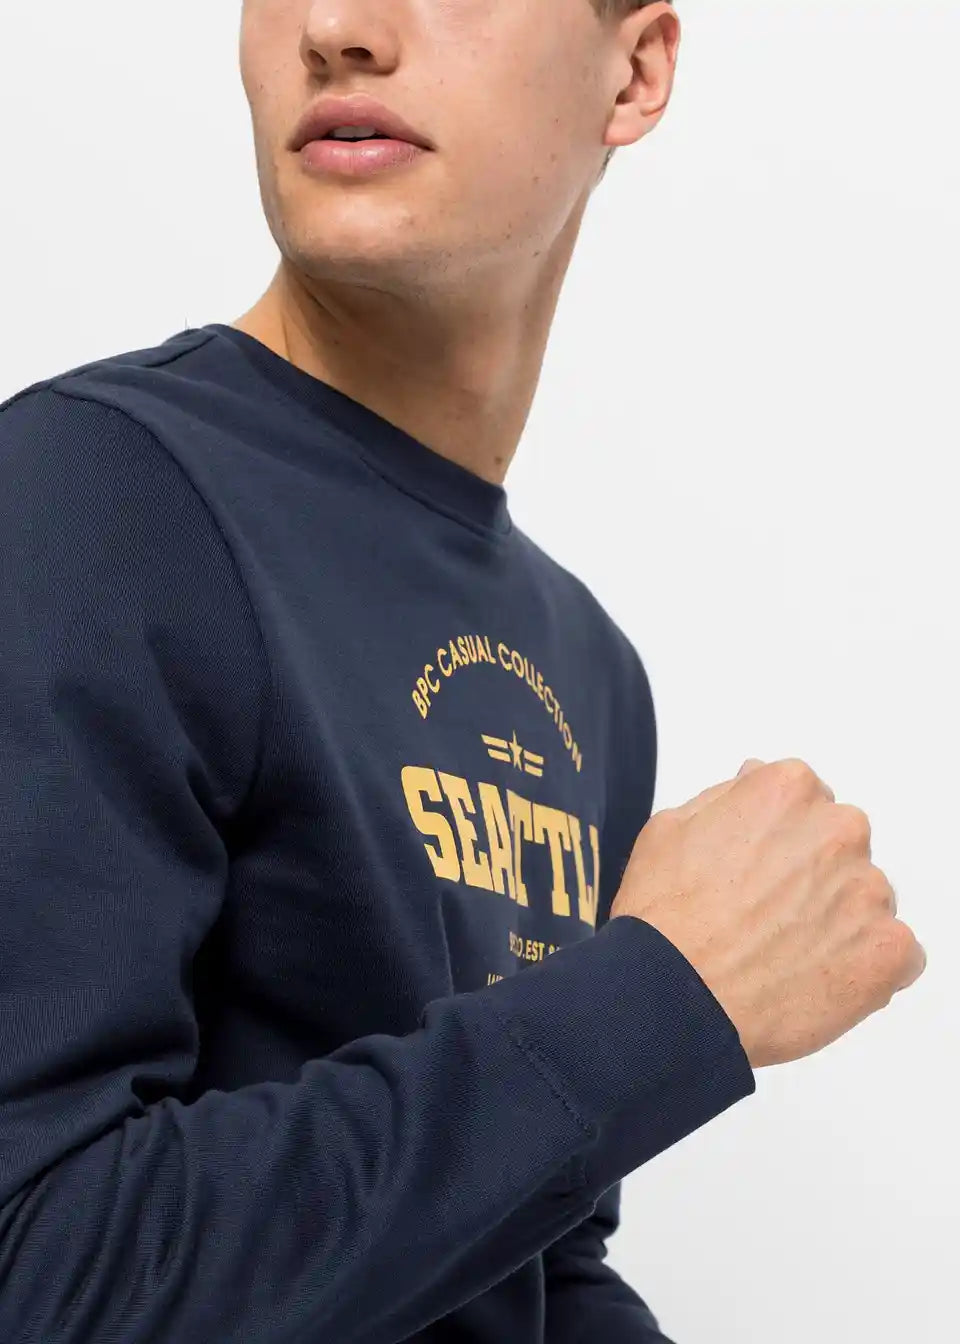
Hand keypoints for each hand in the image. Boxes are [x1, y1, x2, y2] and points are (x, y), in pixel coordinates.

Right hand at [609, 757, 925, 1067]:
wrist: (675, 998)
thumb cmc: (665, 919)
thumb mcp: (669, 828)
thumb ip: (725, 795)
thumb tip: (755, 779)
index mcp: (789, 790)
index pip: (805, 800)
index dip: (775, 839)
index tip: (754, 870)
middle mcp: (839, 829)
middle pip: (840, 844)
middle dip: (811, 874)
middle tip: (765, 915)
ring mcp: (870, 890)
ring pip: (865, 899)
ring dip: (836, 919)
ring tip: (782, 953)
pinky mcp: (891, 949)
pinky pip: (896, 953)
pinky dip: (864, 966)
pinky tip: (814, 979)